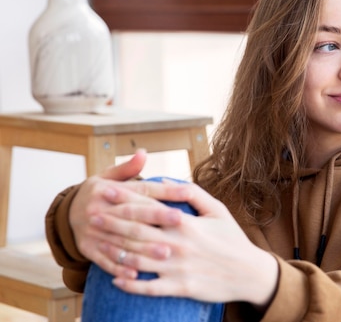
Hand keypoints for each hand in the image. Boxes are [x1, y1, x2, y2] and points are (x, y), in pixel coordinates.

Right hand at [69, 150, 192, 278]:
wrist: (66, 215)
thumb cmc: (98, 193)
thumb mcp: (108, 176)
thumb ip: (128, 168)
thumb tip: (143, 152)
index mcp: (108, 189)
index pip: (141, 190)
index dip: (165, 191)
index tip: (187, 192)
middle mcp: (100, 210)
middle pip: (133, 214)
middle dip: (158, 218)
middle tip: (181, 222)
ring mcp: (93, 231)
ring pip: (122, 240)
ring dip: (143, 248)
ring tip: (166, 253)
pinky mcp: (88, 249)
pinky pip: (105, 260)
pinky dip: (121, 267)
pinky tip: (137, 274)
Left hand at [93, 182, 278, 306]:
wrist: (250, 273)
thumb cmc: (233, 238)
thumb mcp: (218, 209)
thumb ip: (191, 193)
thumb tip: (163, 182)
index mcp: (186, 223)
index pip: (147, 208)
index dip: (123, 199)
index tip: (104, 191)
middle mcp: (178, 245)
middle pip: (135, 233)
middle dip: (110, 223)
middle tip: (90, 216)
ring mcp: (177, 268)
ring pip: (136, 260)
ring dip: (113, 252)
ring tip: (96, 245)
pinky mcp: (180, 288)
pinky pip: (148, 288)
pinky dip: (129, 284)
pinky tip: (115, 279)